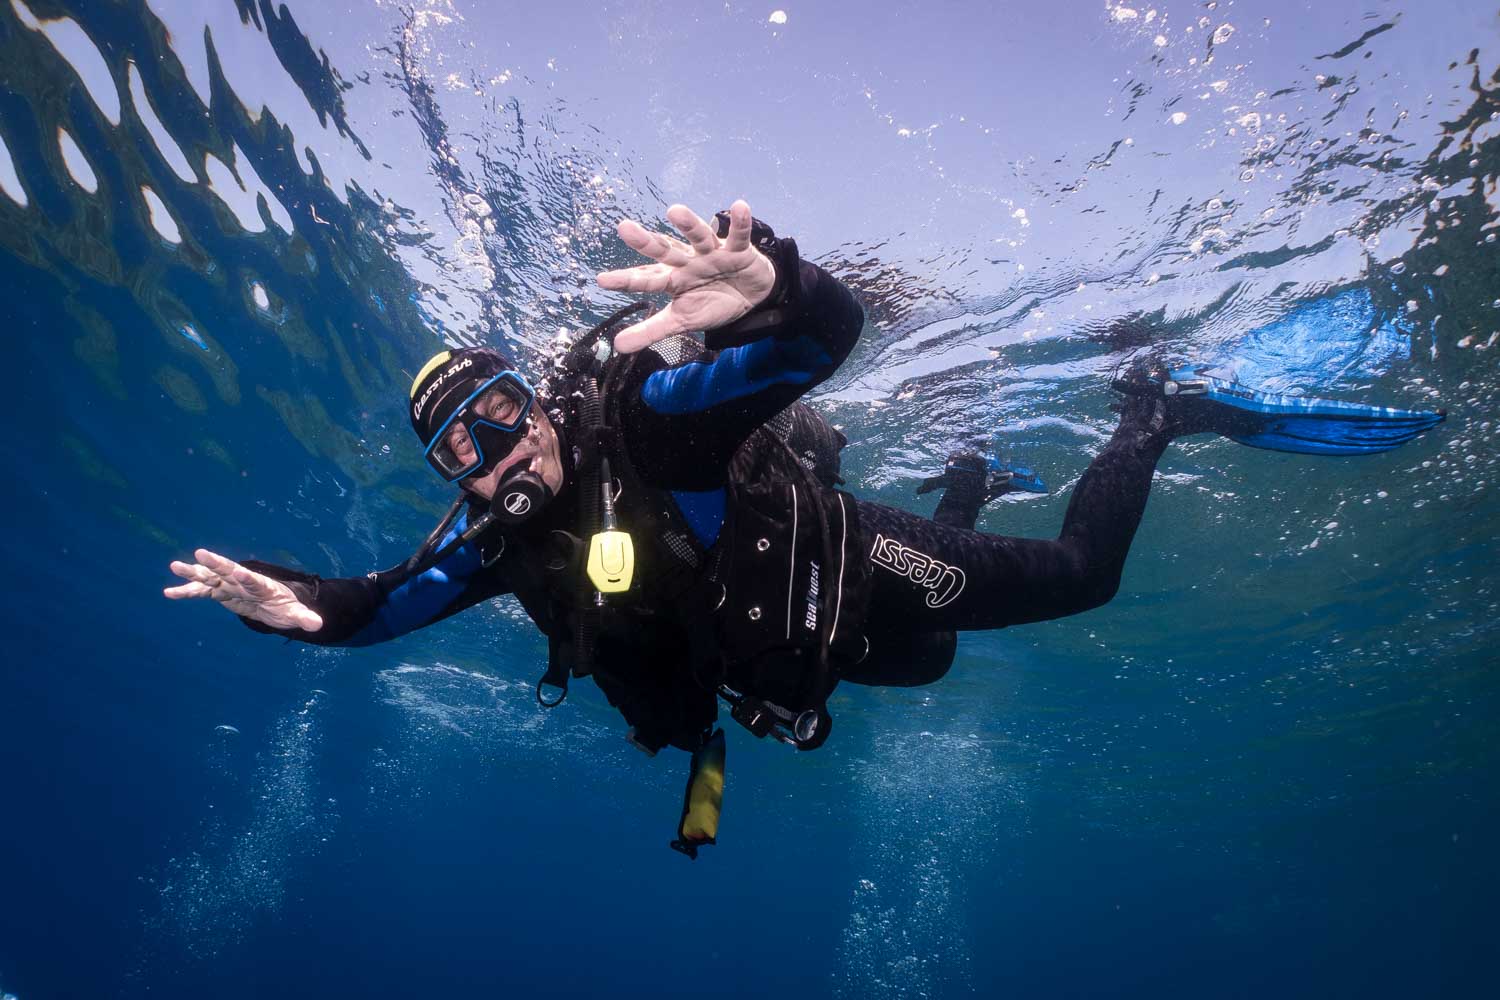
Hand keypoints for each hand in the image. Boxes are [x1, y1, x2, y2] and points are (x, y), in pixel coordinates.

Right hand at [164, 548, 323, 631]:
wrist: (277, 606)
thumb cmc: (287, 608)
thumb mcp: (296, 614)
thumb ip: (305, 617)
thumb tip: (318, 624)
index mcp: (263, 585)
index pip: (254, 580)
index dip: (246, 577)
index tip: (237, 571)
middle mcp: (244, 582)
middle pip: (228, 571)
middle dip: (215, 563)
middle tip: (200, 553)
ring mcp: (231, 586)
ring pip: (210, 577)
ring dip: (194, 572)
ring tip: (174, 566)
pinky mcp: (221, 593)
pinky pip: (202, 592)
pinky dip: (187, 592)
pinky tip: (169, 592)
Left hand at [596, 199, 776, 352]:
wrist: (750, 298)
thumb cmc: (711, 303)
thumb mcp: (680, 321)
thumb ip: (650, 331)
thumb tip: (617, 346)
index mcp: (671, 278)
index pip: (645, 279)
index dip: (626, 280)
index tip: (602, 281)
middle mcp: (687, 261)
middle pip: (664, 250)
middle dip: (646, 242)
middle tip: (624, 229)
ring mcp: (712, 253)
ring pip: (698, 236)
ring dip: (688, 224)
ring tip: (674, 211)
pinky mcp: (738, 250)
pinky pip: (739, 235)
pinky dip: (740, 223)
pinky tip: (739, 207)